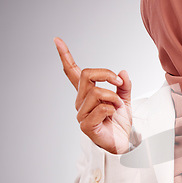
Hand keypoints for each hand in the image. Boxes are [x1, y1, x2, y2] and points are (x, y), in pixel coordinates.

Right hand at [55, 37, 131, 153]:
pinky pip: (101, 108)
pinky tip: (114, 114)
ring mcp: (81, 114)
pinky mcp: (86, 126)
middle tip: (119, 83)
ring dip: (113, 97)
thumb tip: (122, 72)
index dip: (65, 56)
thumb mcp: (125, 99)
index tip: (57, 40)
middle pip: (87, 75)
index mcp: (87, 93)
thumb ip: (124, 86)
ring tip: (118, 106)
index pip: (72, 73)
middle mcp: (81, 102)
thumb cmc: (120, 123)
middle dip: (107, 75)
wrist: (124, 142)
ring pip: (96, 92)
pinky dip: (112, 108)